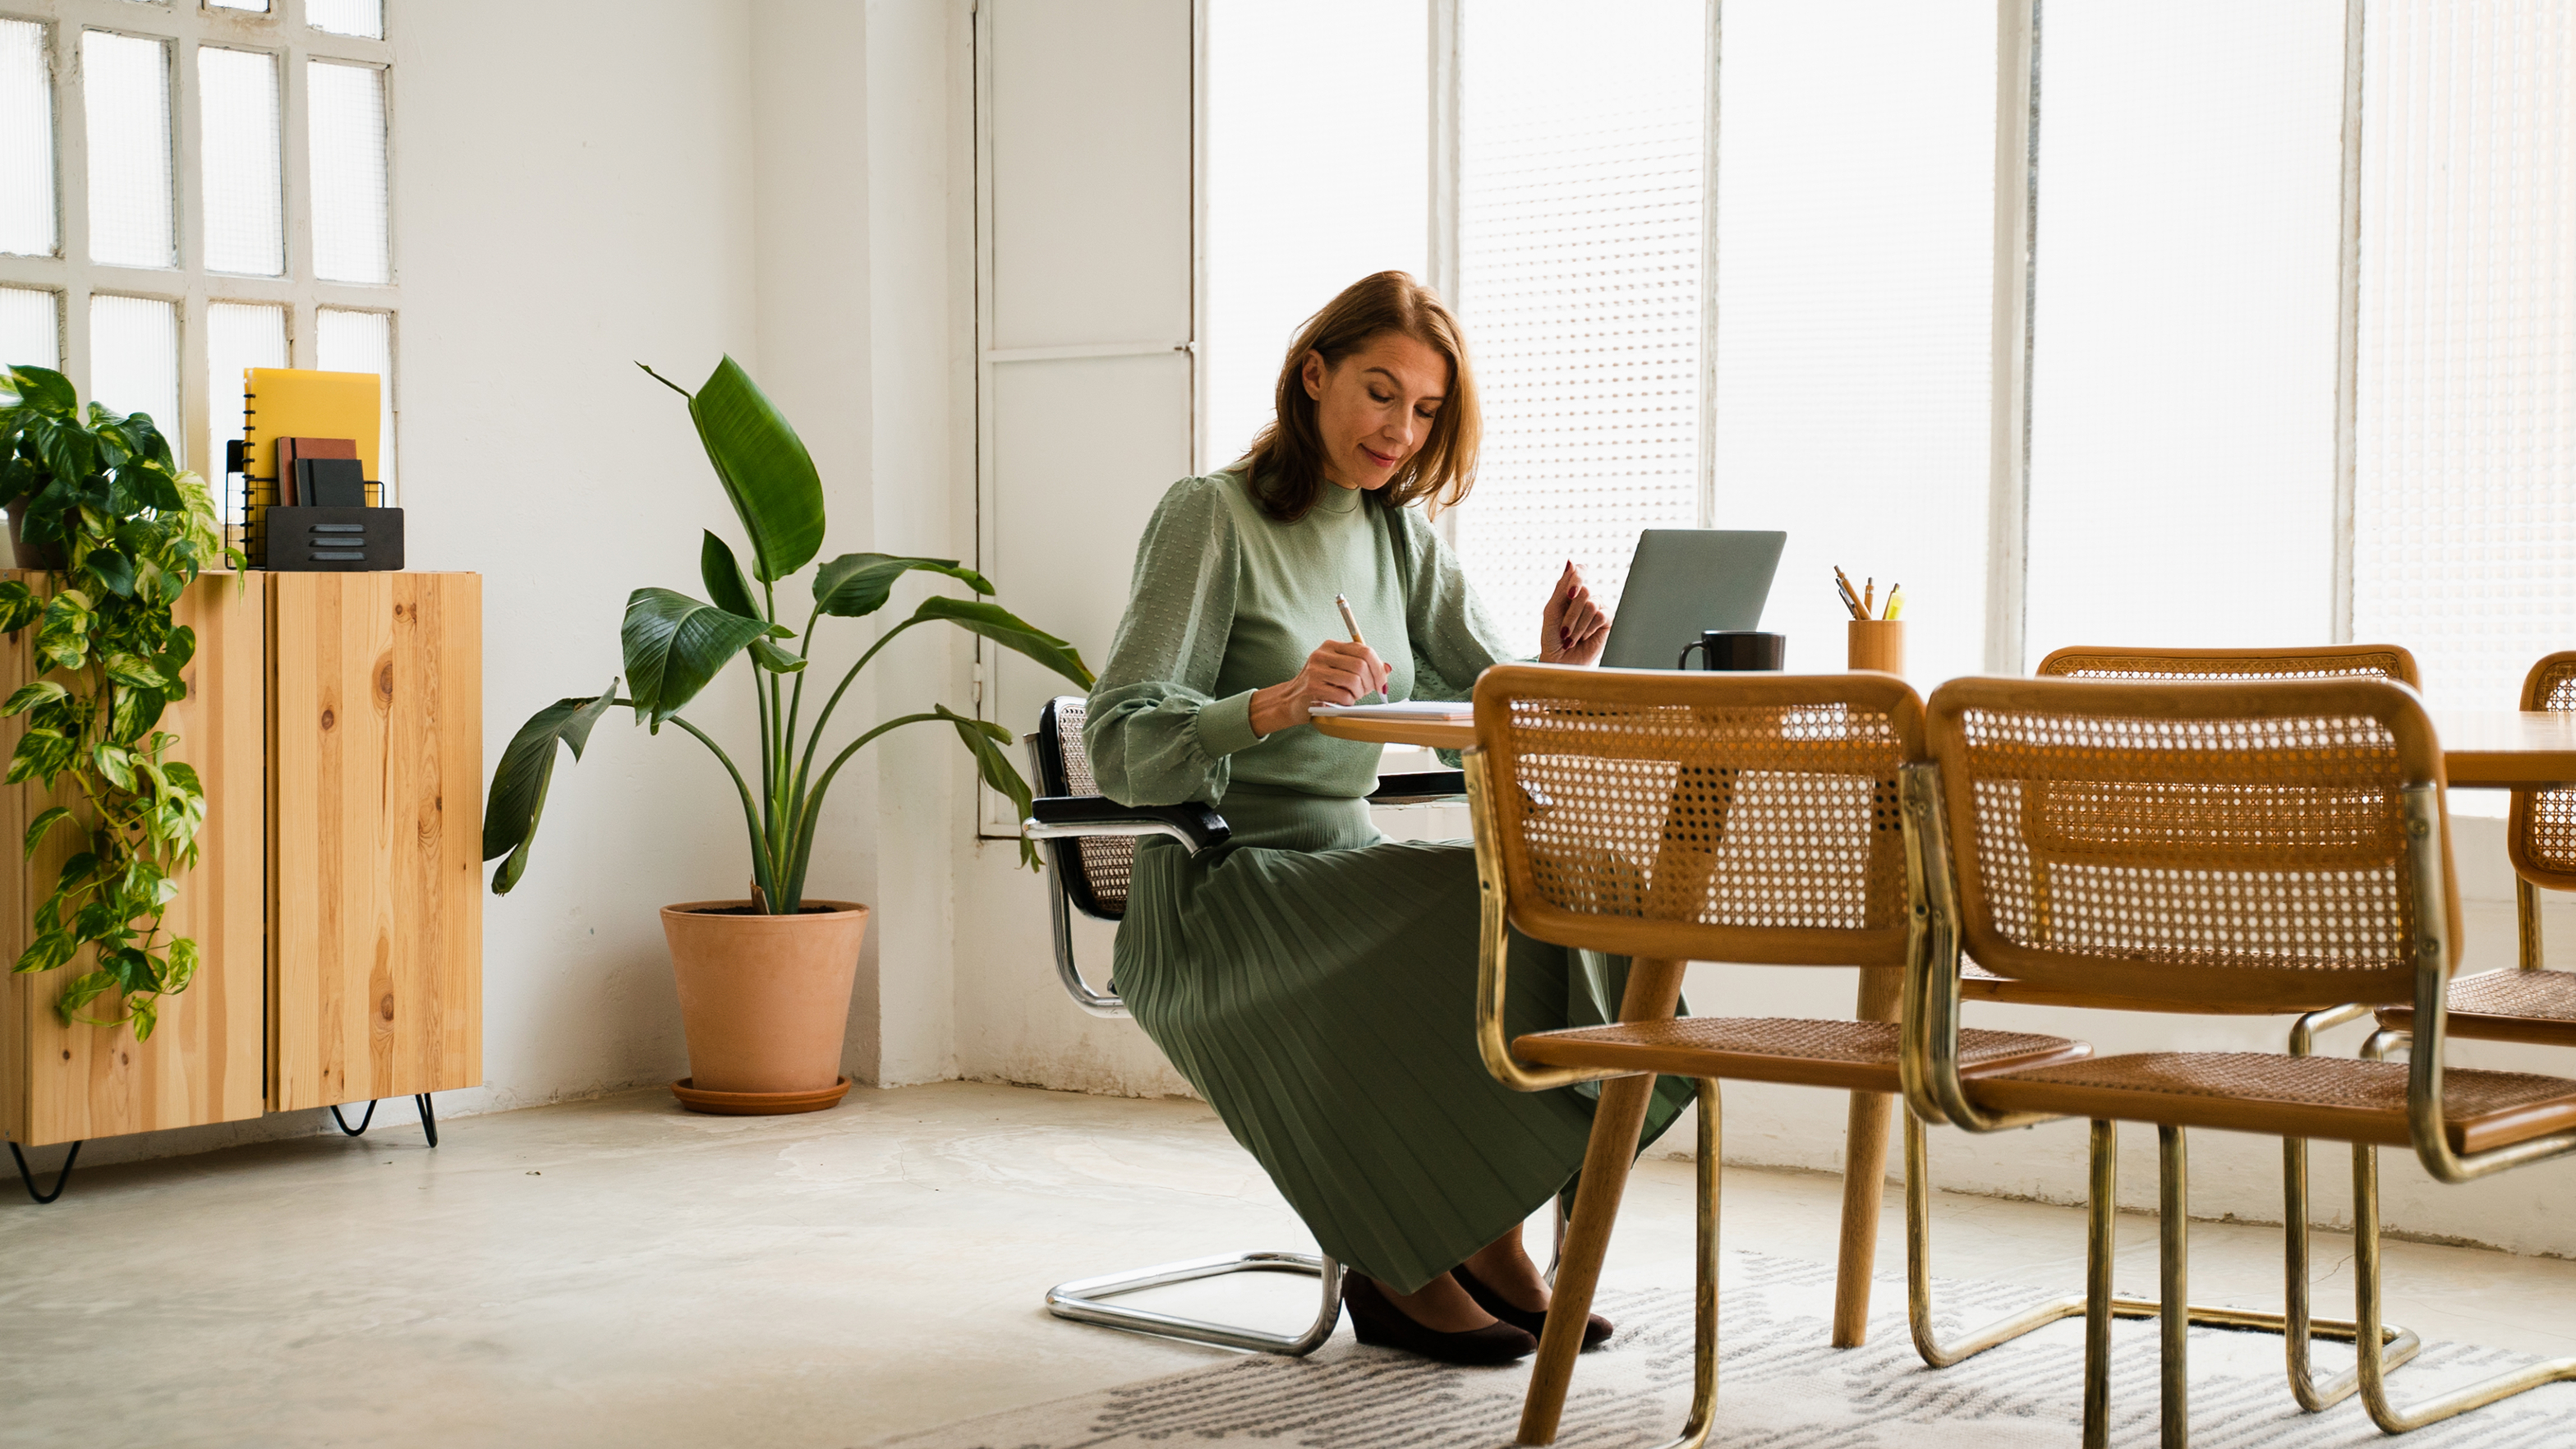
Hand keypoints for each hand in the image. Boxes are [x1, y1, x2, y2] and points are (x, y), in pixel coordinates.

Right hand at [1249, 639, 1391, 735]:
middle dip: (1371, 682)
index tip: (1382, 682)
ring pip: (1354, 680)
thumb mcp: (1341, 671)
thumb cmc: (1320, 685)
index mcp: (1331, 646)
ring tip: (1353, 697)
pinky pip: (1343, 695)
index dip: (1378, 668)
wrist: (1291, 700)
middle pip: (1361, 665)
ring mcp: (1316, 670)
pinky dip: (1348, 702)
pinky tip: (1342, 702)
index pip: (1364, 650)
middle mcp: (1322, 654)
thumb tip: (1387, 668)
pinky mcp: (1312, 687)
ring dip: (1359, 694)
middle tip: (1368, 692)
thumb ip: (1363, 667)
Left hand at [1538, 560, 1608, 664]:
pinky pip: (1601, 616)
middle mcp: (1586, 597)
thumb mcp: (1552, 610)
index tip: (1569, 593)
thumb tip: (1571, 561)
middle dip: (1571, 614)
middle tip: (1564, 630)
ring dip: (1578, 625)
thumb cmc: (1552, 637)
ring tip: (1571, 638)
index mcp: (1570, 591)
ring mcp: (1598, 607)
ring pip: (1591, 605)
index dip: (1576, 577)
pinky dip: (1588, 629)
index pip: (1579, 570)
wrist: (1560, 661)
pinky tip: (1584, 637)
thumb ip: (1561, 587)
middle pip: (1584, 591)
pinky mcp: (1607, 620)